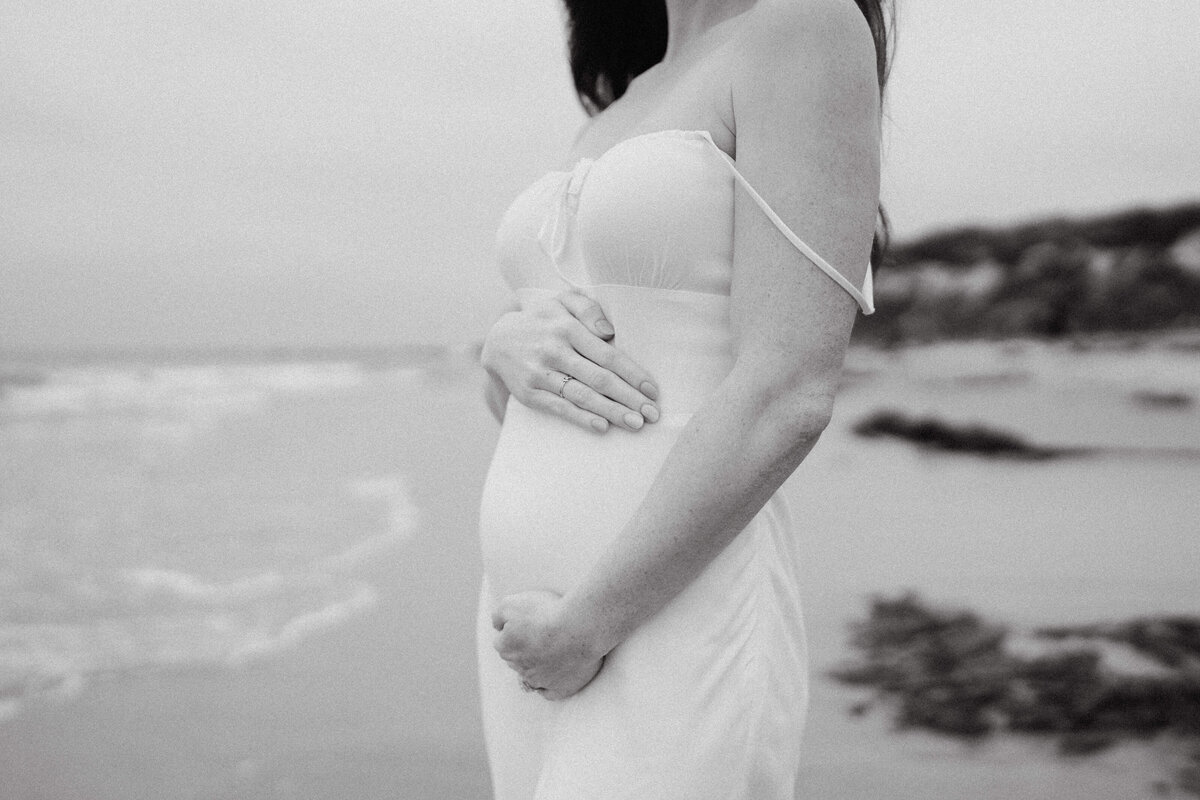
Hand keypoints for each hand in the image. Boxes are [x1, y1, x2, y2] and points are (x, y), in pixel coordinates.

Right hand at [480, 291, 659, 432]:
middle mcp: (554, 350)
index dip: (633, 374)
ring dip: (612, 412)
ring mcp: (540, 374)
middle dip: (629, 398)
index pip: (608, 355)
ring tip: (636, 424)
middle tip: (653, 414)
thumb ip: (589, 308)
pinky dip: (580, 418)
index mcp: (567, 327)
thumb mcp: (563, 301)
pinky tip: (602, 426)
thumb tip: (610, 332)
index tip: (653, 390)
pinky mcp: (529, 394)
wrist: (498, 339)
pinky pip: (559, 408)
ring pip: (582, 395)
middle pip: (599, 378)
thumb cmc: (543, 320)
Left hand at [492, 590, 605, 700]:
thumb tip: (497, 626)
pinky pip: (549, 692)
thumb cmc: (547, 612)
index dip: (515, 629)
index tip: (529, 621)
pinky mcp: (561, 688)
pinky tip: (554, 676)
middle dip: (525, 648)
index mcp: (506, 648)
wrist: (579, 627)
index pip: (502, 641)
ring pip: (531, 676)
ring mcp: (540, 680)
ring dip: (537, 665)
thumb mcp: (511, 603)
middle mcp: (520, 668)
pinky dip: (549, 686)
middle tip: (542, 633)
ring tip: (553, 650)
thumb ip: (498, 615)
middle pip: (517, 659)